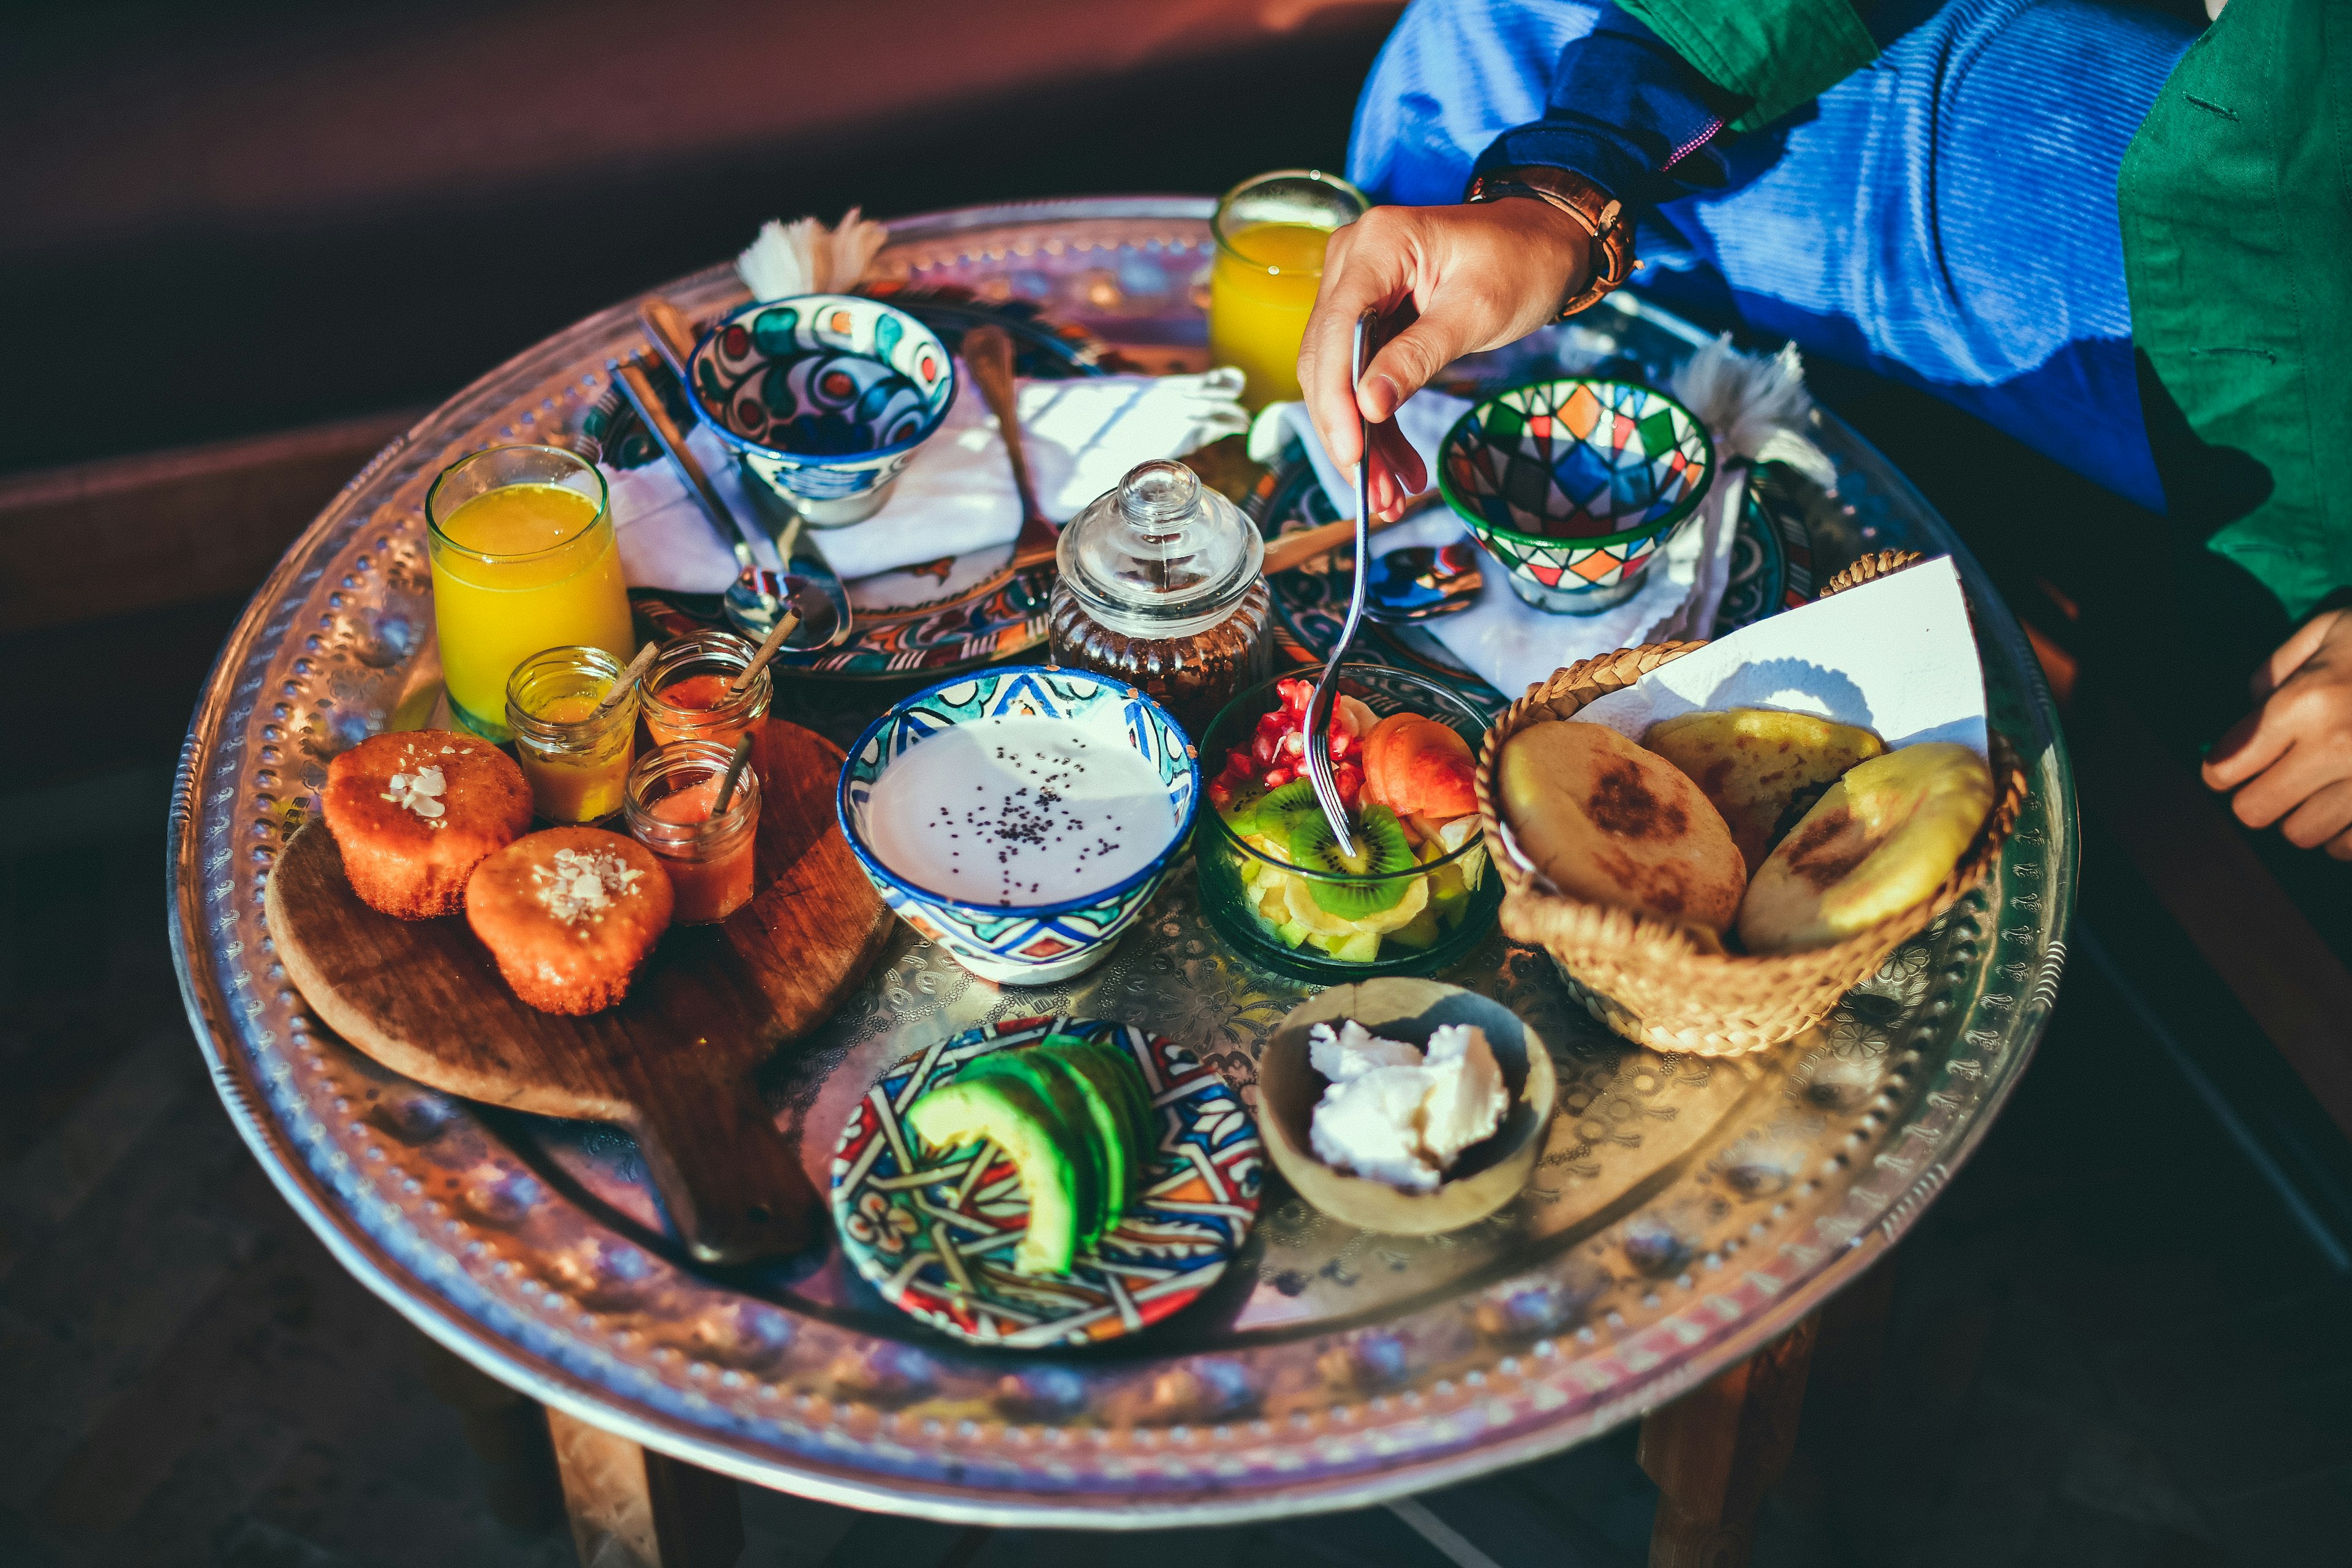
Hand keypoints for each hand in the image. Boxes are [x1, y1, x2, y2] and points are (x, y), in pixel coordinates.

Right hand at [1298, 200, 1593, 519]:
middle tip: (1374, 493)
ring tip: (1390, 495)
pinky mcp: (1369, 316)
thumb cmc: (1520, 263)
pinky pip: (1362, 377)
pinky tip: (1398, 465)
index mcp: (1378, 244)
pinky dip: (1379, 424)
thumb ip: (1419, 356)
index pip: (1335, 330)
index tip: (1352, 455)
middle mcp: (1353, 262)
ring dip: (1363, 440)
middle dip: (1348, 433)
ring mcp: (1357, 289)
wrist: (1543, 243)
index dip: (1336, 399)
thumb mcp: (1476, 312)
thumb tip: (1369, 406)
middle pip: (1326, 361)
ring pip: (1339, 378)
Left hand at [2202, 608, 2351, 856]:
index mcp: (2307, 702)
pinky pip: (2348, 848)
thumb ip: (2276, 668)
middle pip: (2255, 812)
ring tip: (2323, 787)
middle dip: (2257, 797)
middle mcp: (2337, 748)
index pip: (2226, 767)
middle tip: (2275, 778)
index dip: (2221, 770)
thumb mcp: (2332, 628)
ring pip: (2302, 836)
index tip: (2232, 765)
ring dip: (2304, 816)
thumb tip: (2246, 709)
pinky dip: (2344, 834)